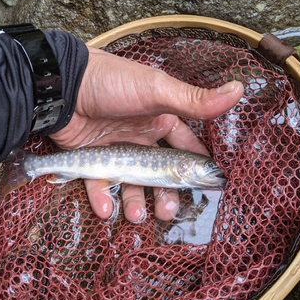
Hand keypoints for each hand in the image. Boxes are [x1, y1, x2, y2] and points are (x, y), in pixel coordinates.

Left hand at [49, 46, 243, 221]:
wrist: (61, 85)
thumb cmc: (113, 83)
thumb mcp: (157, 91)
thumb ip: (195, 100)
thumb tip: (238, 90)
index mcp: (161, 120)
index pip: (185, 148)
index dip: (195, 169)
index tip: (207, 190)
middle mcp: (141, 137)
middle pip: (159, 174)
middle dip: (164, 195)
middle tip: (167, 213)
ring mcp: (116, 149)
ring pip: (132, 183)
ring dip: (135, 202)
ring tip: (136, 216)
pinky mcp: (91, 158)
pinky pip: (100, 183)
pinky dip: (103, 197)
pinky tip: (106, 208)